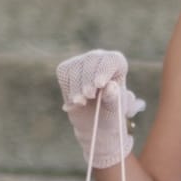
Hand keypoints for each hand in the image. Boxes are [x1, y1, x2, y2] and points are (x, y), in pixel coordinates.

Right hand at [56, 49, 145, 168]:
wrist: (95, 121)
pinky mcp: (66, 69)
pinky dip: (67, 90)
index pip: (111, 60)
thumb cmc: (110, 112)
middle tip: (88, 96)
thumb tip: (110, 86)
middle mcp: (99, 58)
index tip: (100, 85)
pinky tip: (75, 101)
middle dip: (88, 80)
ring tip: (81, 103)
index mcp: (116, 64)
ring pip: (75, 68)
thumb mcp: (115, 108)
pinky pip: (64, 74)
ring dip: (76, 88)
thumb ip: (114, 98)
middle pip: (91, 61)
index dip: (104, 70)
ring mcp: (81, 62)